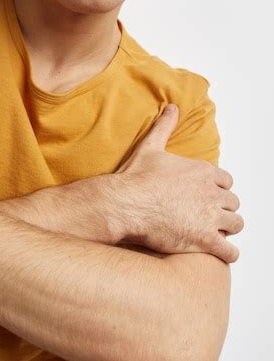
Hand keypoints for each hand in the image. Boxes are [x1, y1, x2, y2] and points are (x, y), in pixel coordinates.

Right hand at [106, 104, 243, 262]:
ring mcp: (210, 218)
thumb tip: (172, 107)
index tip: (207, 195)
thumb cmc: (136, 178)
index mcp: (202, 172)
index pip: (226, 181)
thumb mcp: (151, 146)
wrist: (125, 203)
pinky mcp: (205, 240)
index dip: (217, 189)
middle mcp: (211, 193)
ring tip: (214, 233)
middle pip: (232, 203)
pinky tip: (216, 251)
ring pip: (236, 225)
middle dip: (222, 209)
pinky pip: (230, 251)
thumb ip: (165, 126)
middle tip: (207, 215)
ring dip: (227, 229)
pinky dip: (227, 253)